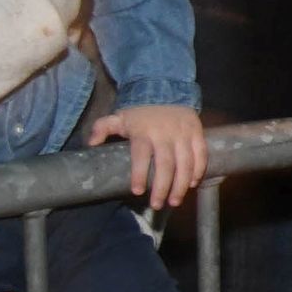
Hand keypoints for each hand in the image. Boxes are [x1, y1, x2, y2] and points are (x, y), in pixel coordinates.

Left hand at [91, 105, 207, 209]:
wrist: (165, 86)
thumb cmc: (139, 109)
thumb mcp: (118, 116)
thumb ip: (102, 128)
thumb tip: (90, 144)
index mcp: (143, 132)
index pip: (141, 156)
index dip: (139, 174)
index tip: (138, 191)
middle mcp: (164, 134)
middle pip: (166, 165)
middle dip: (162, 187)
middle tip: (158, 205)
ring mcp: (183, 133)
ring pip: (185, 163)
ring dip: (181, 185)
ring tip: (175, 201)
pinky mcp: (196, 131)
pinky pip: (200, 153)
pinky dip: (198, 169)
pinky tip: (192, 183)